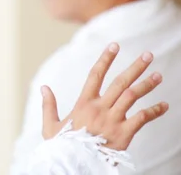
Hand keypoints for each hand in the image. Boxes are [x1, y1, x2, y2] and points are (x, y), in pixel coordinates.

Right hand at [41, 42, 168, 149]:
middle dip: (135, 67)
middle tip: (148, 55)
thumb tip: (44, 87)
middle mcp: (100, 108)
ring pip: (132, 97)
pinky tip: (165, 106)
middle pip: (120, 83)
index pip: (95, 75)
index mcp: (83, 103)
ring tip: (158, 75)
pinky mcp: (124, 134)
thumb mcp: (50, 126)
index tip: (115, 45)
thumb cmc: (62, 147)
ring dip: (147, 85)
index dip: (106, 59)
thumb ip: (48, 105)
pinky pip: (142, 119)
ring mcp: (113, 120)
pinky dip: (155, 111)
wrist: (74, 166)